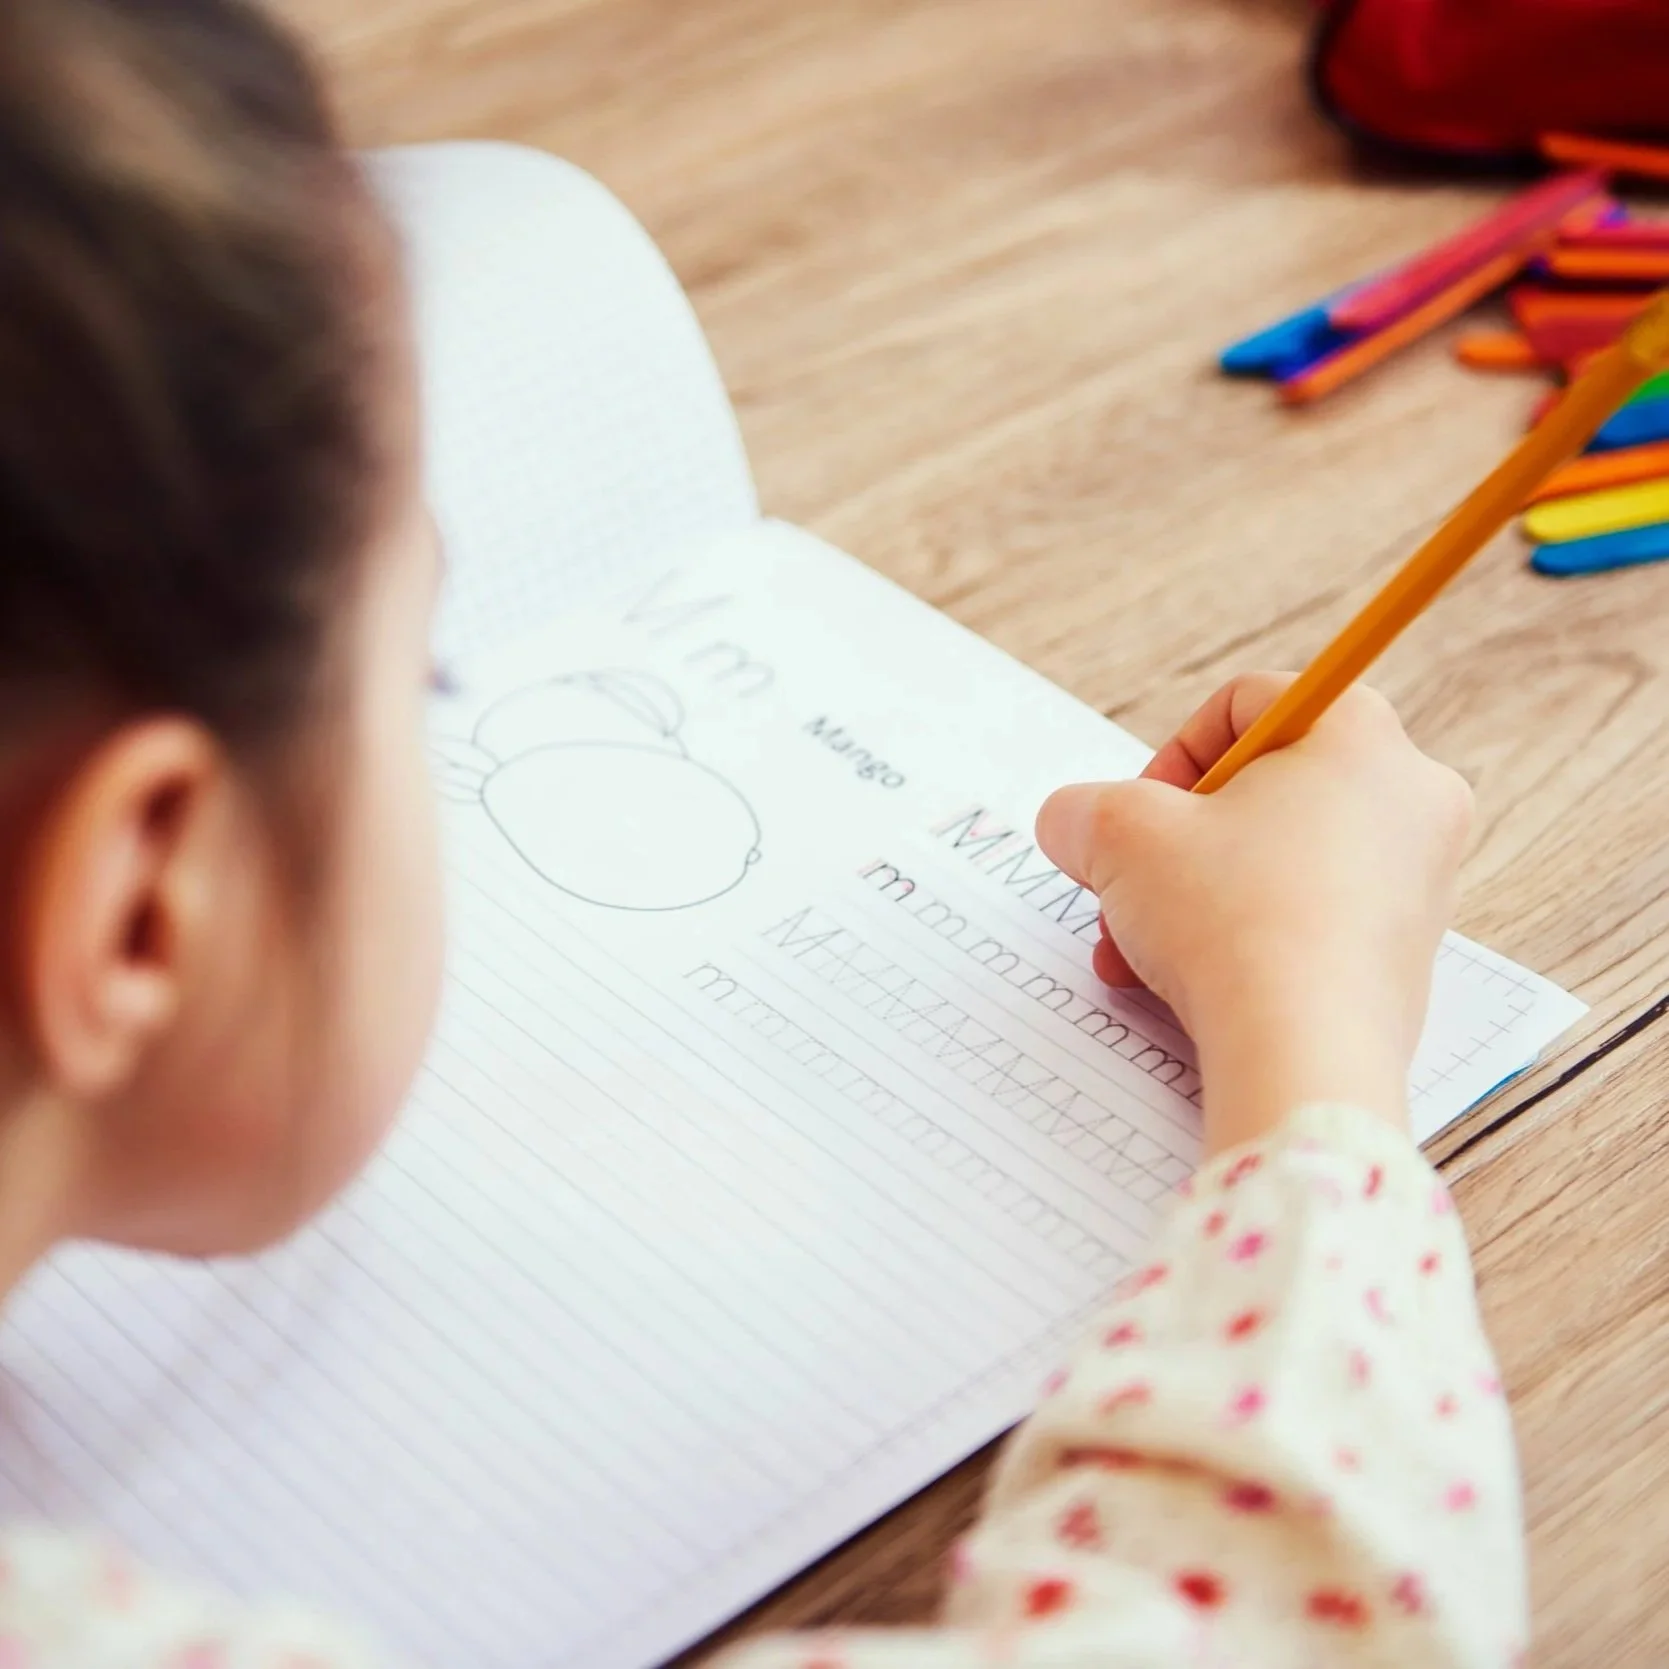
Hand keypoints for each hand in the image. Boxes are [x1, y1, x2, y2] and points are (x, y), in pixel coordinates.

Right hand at [1036, 675, 1472, 1152]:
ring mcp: (1419, 880)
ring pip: (1277, 861)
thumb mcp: (1119, 836)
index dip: (1171, 754)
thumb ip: (1083, 809)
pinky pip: (1307, 920)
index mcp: (1360, 732)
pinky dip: (1242, 940)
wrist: (1304, 1055)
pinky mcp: (1405, 954)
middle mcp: (1410, 795)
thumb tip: (1073, 822)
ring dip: (1193, 897)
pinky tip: (1184, 983)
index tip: (1135, 814)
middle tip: (1130, 884)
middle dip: (1175, 843)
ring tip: (1138, 949)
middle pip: (1262, 789)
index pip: (1247, 702)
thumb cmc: (1232, 922)